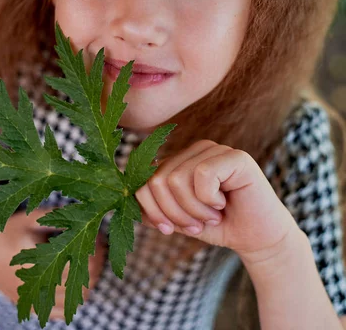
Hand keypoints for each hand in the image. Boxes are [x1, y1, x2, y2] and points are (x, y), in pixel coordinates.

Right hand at [0, 207, 106, 319]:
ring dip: (87, 284)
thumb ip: (56, 216)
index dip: (95, 252)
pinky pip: (57, 313)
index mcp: (36, 260)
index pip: (78, 264)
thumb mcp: (32, 217)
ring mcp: (32, 298)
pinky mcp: (30, 305)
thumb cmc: (11, 229)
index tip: (99, 237)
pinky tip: (75, 284)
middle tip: (99, 249)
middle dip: (95, 267)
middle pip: (80, 286)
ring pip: (73, 301)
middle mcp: (34, 284)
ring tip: (90, 263)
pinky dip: (71, 302)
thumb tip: (86, 212)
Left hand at [135, 140, 298, 265]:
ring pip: (177, 179)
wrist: (258, 238)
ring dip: (193, 210)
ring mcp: (216, 150)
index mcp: (180, 160)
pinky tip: (223, 203)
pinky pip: (203, 175)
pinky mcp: (235, 157)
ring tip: (211, 216)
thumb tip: (129, 200)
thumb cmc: (220, 226)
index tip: (168, 229)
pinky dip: (209, 200)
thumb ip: (157, 207)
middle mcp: (196, 150)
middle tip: (195, 225)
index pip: (145, 178)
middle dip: (173, 213)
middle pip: (158, 180)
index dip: (151, 208)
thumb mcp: (180, 218)